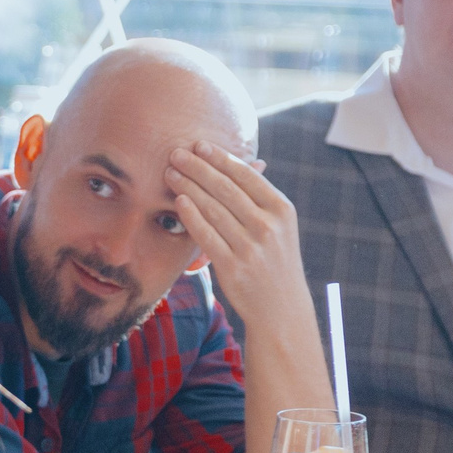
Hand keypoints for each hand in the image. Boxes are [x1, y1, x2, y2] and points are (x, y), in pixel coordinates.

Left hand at [165, 140, 309, 322]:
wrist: (281, 307)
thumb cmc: (274, 260)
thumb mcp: (278, 226)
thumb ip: (259, 198)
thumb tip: (240, 163)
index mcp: (282, 209)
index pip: (247, 176)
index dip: (220, 158)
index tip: (199, 145)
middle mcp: (269, 225)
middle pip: (226, 188)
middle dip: (198, 168)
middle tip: (175, 153)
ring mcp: (251, 246)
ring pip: (213, 209)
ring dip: (188, 187)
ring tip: (170, 173)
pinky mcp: (233, 266)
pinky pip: (207, 235)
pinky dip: (192, 216)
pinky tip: (178, 201)